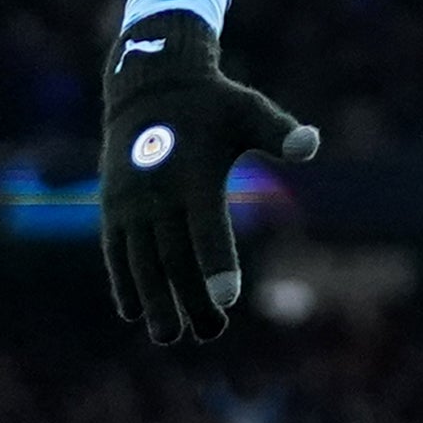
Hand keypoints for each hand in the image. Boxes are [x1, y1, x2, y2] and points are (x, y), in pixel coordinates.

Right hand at [100, 10, 320, 347]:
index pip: (207, 228)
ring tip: (170, 337)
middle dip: (191, 298)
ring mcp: (130, 202)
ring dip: (155, 301)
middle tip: (210, 333)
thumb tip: (310, 145)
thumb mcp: (248, 110)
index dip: (218, 263)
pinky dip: (123, 281)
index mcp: (195, 175)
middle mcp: (157, 192)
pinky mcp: (113, 206)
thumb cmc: (213, 105)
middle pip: (175, 256)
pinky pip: (116, 250)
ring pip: (142, 260)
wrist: (149, 86)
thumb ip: (279, 131)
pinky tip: (134, 313)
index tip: (229, 299)